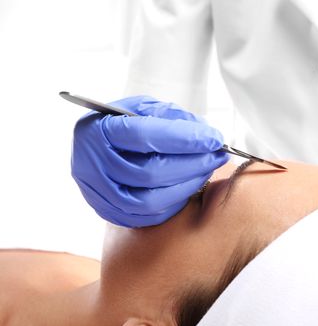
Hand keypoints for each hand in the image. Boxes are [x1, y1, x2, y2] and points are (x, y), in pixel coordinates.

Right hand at [72, 96, 228, 227]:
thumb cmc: (123, 123)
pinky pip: (146, 216)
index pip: (146, 136)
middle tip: (217, 156)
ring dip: (187, 186)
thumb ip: (172, 118)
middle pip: (150, 172)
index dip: (185, 139)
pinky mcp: (107, 212)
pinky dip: (173, 203)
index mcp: (98, 130)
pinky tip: (188, 187)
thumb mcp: (144, 108)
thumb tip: (206, 134)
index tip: (214, 139)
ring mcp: (97, 193)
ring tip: (206, 171)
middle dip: (192, 165)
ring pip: (149, 200)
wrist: (97, 146)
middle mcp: (92, 164)